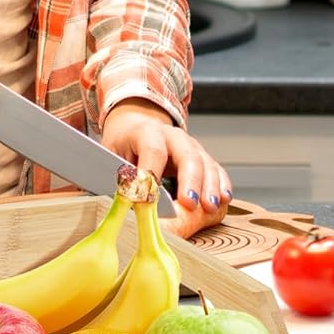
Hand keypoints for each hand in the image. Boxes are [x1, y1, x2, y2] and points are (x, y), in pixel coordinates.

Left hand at [100, 98, 231, 239]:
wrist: (137, 126)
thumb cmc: (123, 145)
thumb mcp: (111, 155)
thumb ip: (117, 175)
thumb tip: (120, 201)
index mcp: (146, 132)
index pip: (152, 150)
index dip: (152, 172)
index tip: (150, 197)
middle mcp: (172, 136)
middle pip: (186, 155)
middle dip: (189, 180)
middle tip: (189, 204)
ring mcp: (191, 146)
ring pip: (206, 163)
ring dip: (209, 186)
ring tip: (210, 207)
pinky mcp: (203, 158)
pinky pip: (216, 170)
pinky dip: (221, 185)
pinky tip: (222, 199)